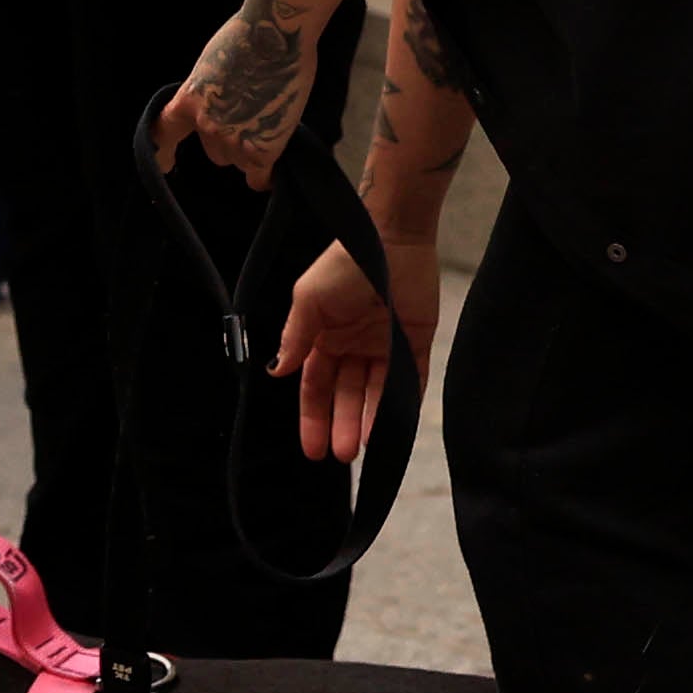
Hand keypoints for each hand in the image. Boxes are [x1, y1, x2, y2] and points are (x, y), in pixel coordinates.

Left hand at [156, 2, 319, 187]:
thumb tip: (226, 106)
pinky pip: (259, 178)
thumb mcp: (213, 65)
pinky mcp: (263, 150)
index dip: (163, 151)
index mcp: (188, 100)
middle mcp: (206, 126)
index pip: (164, 132)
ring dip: (252, 149)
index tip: (166, 163)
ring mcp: (234, 140)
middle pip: (215, 151)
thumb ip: (212, 93)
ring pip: (240, 161)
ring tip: (272, 122)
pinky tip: (272, 172)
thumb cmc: (249, 35)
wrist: (276, 34)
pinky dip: (265, 175)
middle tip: (253, 116)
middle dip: (231, 140)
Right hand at [275, 224, 444, 465]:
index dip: (313, 417)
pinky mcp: (416, 343)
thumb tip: (276, 372)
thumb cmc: (344, 264)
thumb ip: (295, 337)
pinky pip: (408, 381)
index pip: (315, 386)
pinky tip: (391, 429)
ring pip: (375, 394)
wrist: (392, 237)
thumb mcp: (308, 300)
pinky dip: (400, 405)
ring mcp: (385, 345)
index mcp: (324, 336)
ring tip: (361, 448)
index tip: (312, 448)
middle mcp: (353, 345)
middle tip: (341, 454)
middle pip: (345, 395)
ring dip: (368, 421)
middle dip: (342, 425)